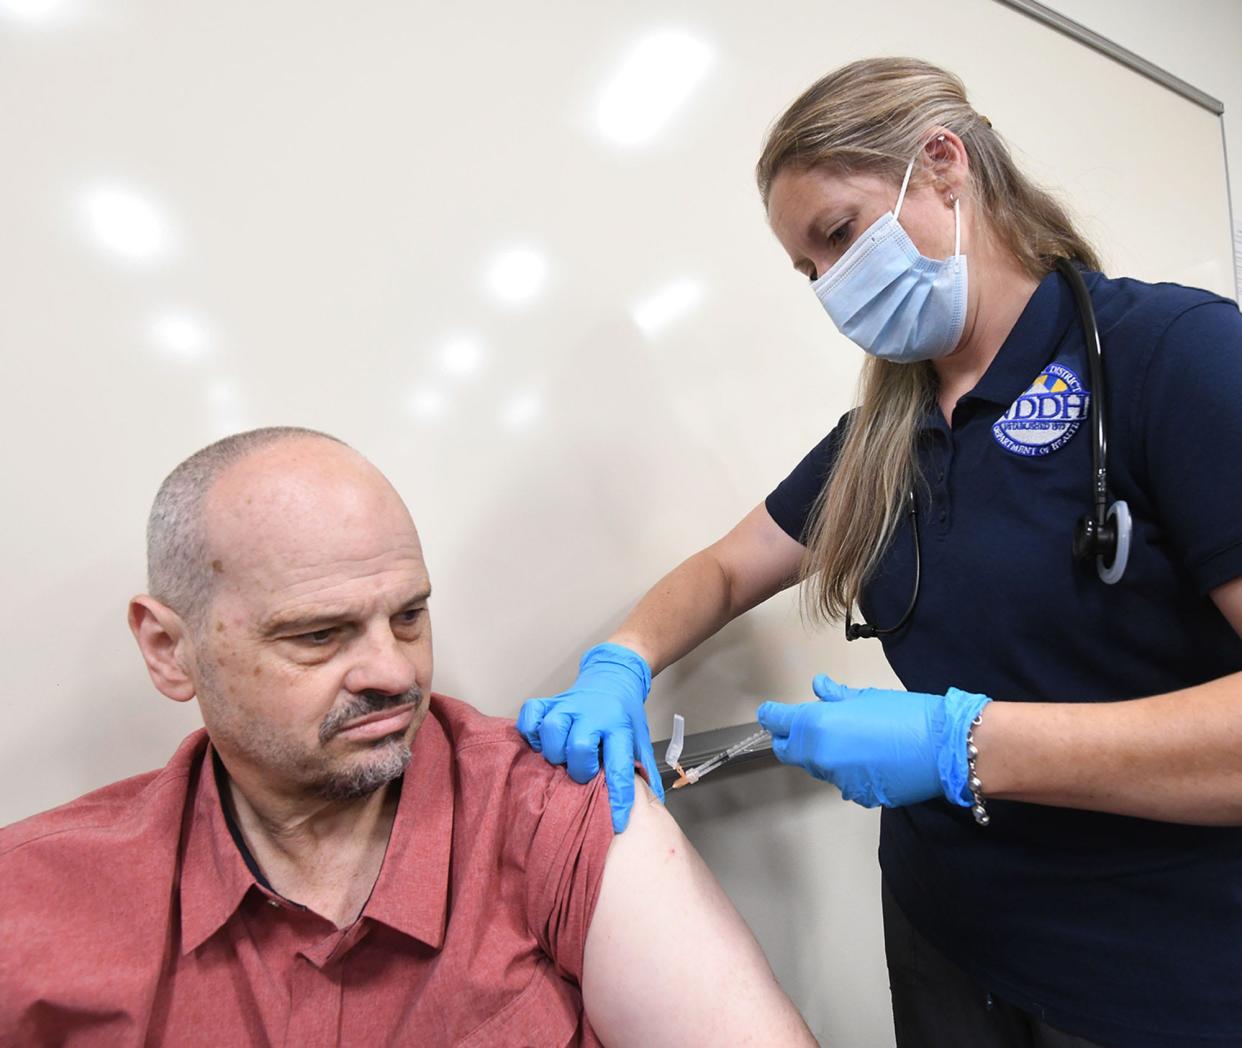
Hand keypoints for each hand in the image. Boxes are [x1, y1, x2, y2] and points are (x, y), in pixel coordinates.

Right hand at [516, 643, 662, 831]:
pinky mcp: (550, 700)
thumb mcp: (640, 738)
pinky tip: (542, 740)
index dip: (618, 797)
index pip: (620, 766)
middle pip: (579, 747)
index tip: (618, 819)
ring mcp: (569, 706)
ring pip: (552, 730)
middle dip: (579, 769)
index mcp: (620, 728)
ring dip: (554, 750)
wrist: (614, 675)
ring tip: (561, 756)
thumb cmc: (624, 713)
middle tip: (582, 771)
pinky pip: (530, 714)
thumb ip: (646, 769)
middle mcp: (594, 715)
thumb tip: (655, 803)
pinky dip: (531, 730)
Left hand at [756, 674, 990, 807]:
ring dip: (826, 755)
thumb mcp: (867, 698)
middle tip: (808, 727)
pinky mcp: (859, 796)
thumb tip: (819, 688)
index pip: (777, 723)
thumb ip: (836, 696)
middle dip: (794, 740)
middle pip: (792, 751)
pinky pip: (844, 781)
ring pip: (820, 767)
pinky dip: (850, 771)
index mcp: (817, 727)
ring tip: (854, 740)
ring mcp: (839, 780)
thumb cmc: (907, 715)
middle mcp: (821, 757)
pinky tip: (871, 759)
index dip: (772, 717)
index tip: (770, 714)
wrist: (944, 748)